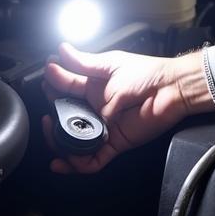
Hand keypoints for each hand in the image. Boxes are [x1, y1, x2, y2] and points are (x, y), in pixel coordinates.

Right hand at [42, 42, 189, 173]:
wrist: (170, 89)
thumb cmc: (146, 74)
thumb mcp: (110, 64)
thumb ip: (83, 62)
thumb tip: (61, 50)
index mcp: (94, 87)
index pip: (66, 88)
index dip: (53, 86)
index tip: (44, 81)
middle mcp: (96, 108)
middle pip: (65, 118)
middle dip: (51, 116)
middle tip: (46, 111)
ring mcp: (104, 128)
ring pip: (74, 142)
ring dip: (58, 140)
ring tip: (50, 129)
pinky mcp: (114, 144)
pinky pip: (92, 160)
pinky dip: (75, 165)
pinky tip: (61, 161)